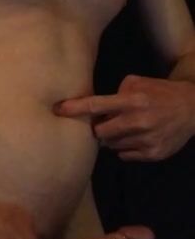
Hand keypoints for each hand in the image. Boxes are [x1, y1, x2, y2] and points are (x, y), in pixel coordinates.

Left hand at [54, 75, 194, 160]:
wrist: (191, 108)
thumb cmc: (159, 92)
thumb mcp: (138, 83)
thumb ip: (116, 93)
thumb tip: (96, 108)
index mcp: (131, 100)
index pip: (96, 105)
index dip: (75, 108)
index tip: (57, 110)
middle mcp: (137, 121)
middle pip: (100, 132)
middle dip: (98, 129)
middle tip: (103, 123)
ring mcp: (146, 140)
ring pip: (112, 145)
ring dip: (113, 138)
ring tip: (125, 128)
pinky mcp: (153, 154)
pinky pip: (125, 155)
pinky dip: (125, 148)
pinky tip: (135, 137)